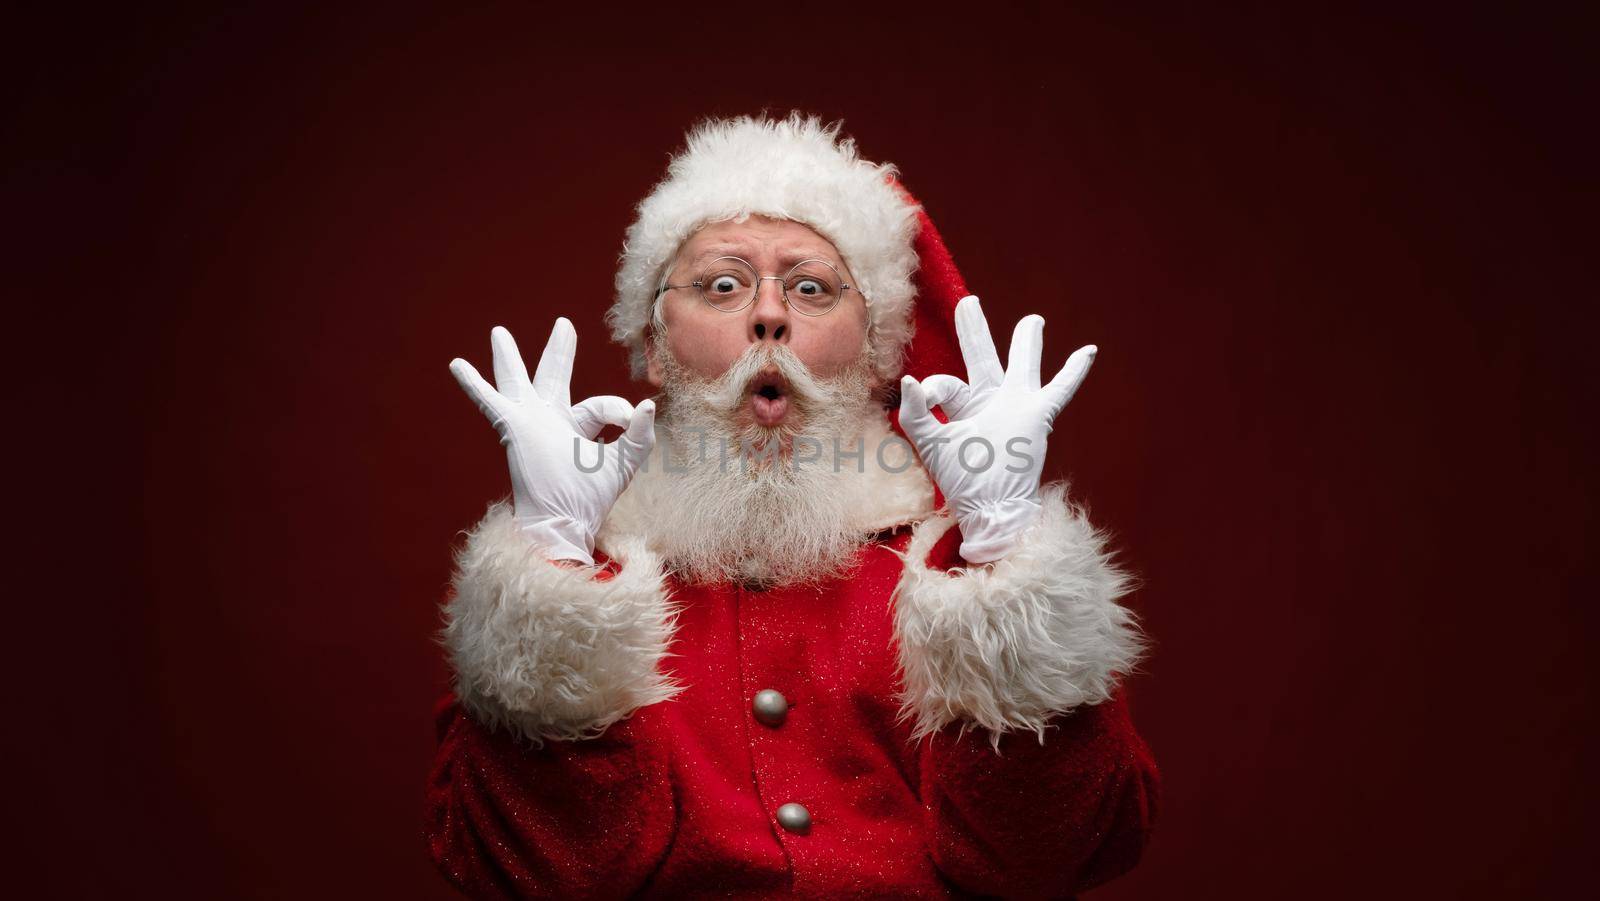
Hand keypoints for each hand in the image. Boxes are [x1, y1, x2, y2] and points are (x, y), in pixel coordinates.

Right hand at [450, 320, 655, 564]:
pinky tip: (457, 364)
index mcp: (580, 427)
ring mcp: (530, 421)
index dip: (619, 409)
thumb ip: (640, 434)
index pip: (602, 404)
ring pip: (517, 381)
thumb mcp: (625, 461)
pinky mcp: (514, 426)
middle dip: (559, 350)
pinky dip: (473, 383)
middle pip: (555, 376)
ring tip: (499, 332)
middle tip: (563, 324)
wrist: (563, 519)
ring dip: (508, 357)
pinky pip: (489, 400)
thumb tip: (647, 404)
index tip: (629, 419)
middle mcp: (553, 421)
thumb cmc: (592, 498)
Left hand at [898, 296, 1095, 562]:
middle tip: (969, 303)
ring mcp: (1016, 406)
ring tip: (1033, 320)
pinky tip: (1088, 350)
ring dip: (1026, 342)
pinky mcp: (1037, 415)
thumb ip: (915, 414)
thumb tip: (909, 380)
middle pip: (980, 358)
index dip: (929, 389)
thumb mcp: (930, 445)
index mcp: (962, 408)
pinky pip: (1059, 388)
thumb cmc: (961, 482)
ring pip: (1021, 365)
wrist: (992, 508)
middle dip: (973, 331)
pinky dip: (1074, 371)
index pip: (944, 383)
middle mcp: (989, 402)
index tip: (923, 399)